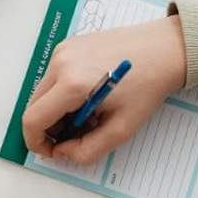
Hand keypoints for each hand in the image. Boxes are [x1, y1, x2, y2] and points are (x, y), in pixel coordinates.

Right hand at [22, 16, 186, 163]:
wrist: (164, 49)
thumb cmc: (148, 86)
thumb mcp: (121, 128)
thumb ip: (87, 150)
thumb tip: (62, 153)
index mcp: (72, 84)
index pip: (33, 120)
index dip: (37, 142)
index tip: (52, 151)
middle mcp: (60, 63)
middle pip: (34, 106)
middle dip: (49, 127)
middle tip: (76, 135)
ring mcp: (62, 50)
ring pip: (42, 91)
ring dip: (56, 110)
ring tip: (87, 114)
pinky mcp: (68, 45)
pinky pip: (53, 76)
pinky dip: (62, 92)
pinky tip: (88, 95)